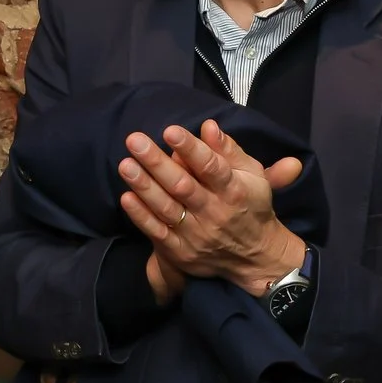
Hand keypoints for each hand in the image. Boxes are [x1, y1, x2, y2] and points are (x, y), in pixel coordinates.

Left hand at [118, 121, 306, 302]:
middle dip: (157, 163)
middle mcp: (214, 213)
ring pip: (167, 209)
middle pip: (182, 186)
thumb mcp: (251, 174)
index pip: (210, 167)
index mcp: (233, 190)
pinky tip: (127, 197)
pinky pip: (158, 232)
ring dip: (144, 186)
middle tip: (135, 141)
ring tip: (126, 165)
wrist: (255, 257)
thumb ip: (228, 150)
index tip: (170, 131)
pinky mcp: (181, 251)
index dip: (190, 149)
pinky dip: (141, 216)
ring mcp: (197, 234)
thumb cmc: (249, 205)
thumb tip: (208, 126)